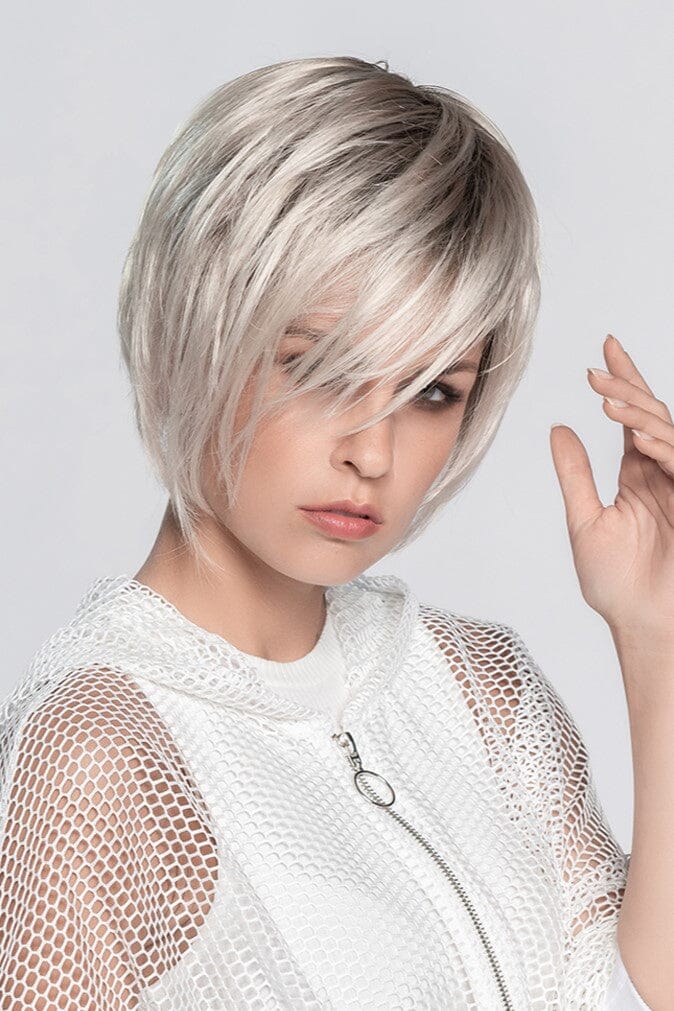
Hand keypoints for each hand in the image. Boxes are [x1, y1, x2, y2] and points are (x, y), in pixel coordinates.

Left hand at [549, 334, 673, 638]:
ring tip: (607, 402)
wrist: (643, 624)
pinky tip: (636, 435)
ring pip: (667, 432)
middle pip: (651, 415)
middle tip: (598, 370)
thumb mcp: (585, 520)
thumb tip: (558, 429)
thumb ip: (576, 473)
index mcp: (637, 476)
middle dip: (628, 388)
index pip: (631, 418)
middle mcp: (661, 474)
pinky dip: (661, 446)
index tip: (606, 347)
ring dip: (639, 413)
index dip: (623, 382)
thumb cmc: (616, 586)